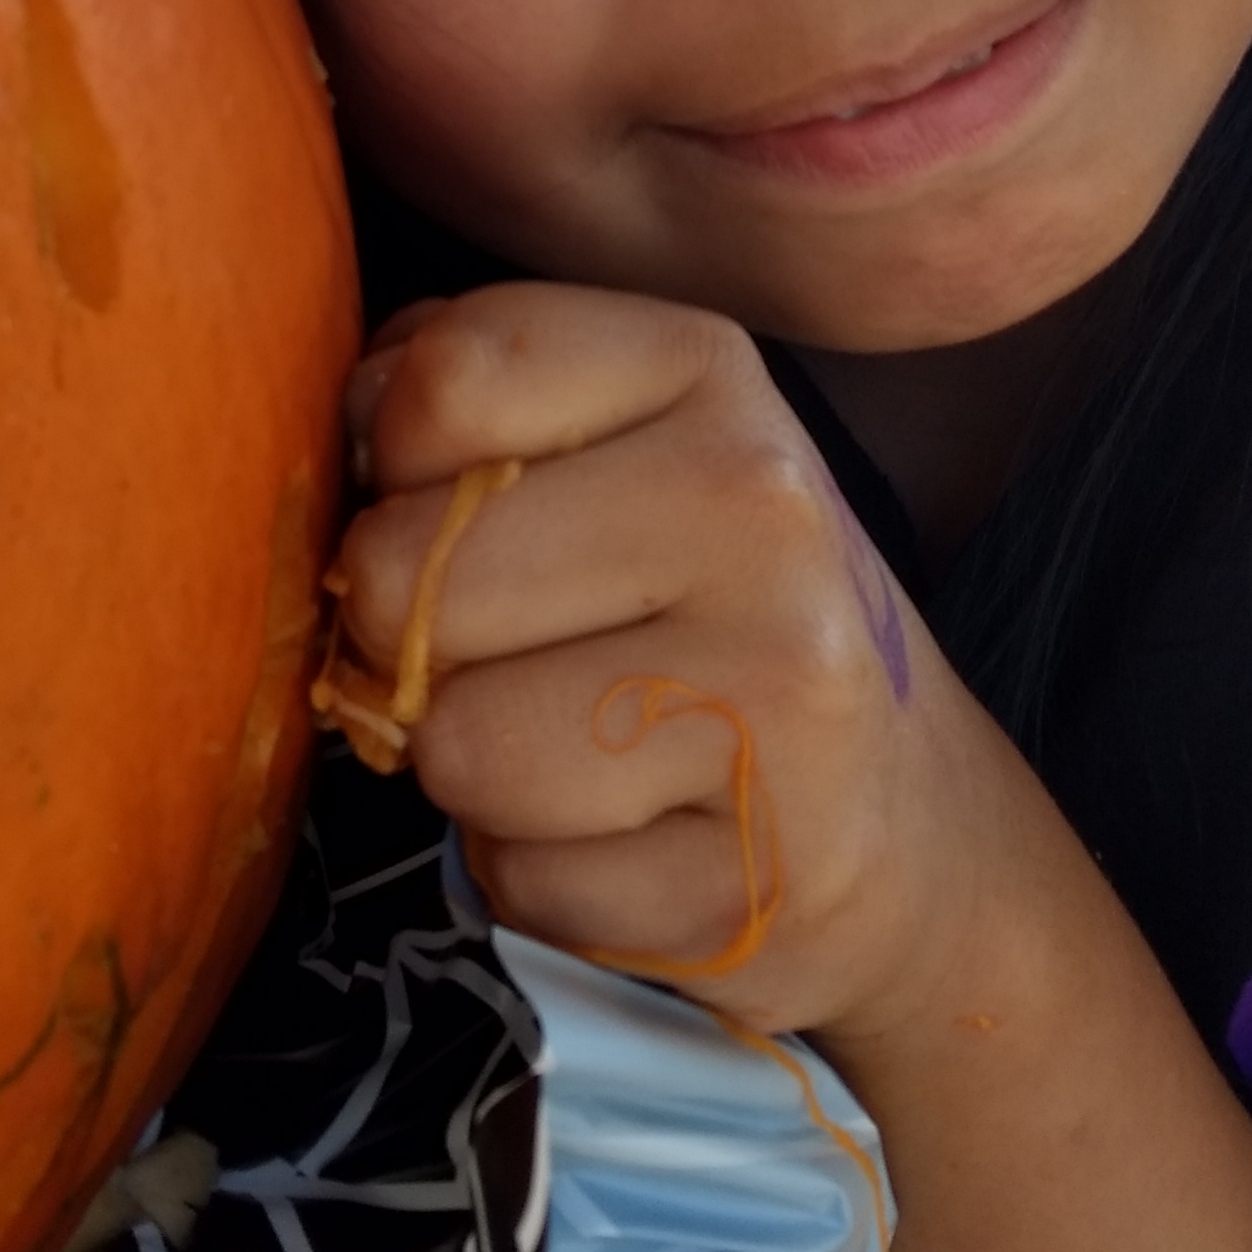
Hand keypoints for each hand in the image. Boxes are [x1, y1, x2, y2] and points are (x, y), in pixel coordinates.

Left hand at [333, 288, 997, 1047]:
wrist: (902, 817)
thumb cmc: (703, 608)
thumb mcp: (613, 447)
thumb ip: (464, 406)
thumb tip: (349, 435)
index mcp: (704, 370)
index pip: (445, 380)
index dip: (398, 470)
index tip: (467, 515)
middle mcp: (759, 509)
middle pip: (409, 577)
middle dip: (414, 643)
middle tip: (514, 660)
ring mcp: (776, 696)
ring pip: (456, 746)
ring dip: (476, 775)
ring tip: (577, 752)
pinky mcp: (754, 875)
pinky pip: (520, 881)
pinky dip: (542, 877)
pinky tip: (633, 838)